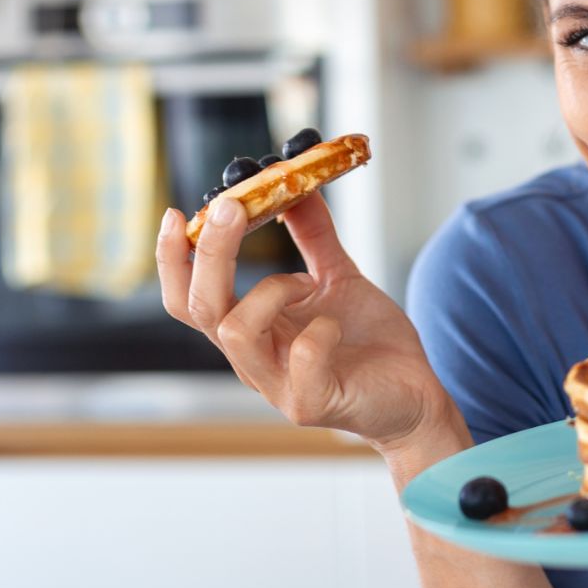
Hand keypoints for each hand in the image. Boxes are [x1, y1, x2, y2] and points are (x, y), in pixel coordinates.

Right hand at [154, 194, 457, 454]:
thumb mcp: (338, 278)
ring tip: (305, 283)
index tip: (177, 212)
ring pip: (236, 332)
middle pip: (201, 306)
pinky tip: (337, 326)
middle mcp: (253, 358)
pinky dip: (319, 331)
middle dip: (211, 252)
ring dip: (270, 291)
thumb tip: (296, 184)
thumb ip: (314, 237)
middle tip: (234, 207)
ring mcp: (278, 384)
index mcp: (251, 327)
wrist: (414, 394)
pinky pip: (301, 358)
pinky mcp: (311, 402)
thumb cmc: (369, 340)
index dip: (174, 258)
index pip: (188, 296)